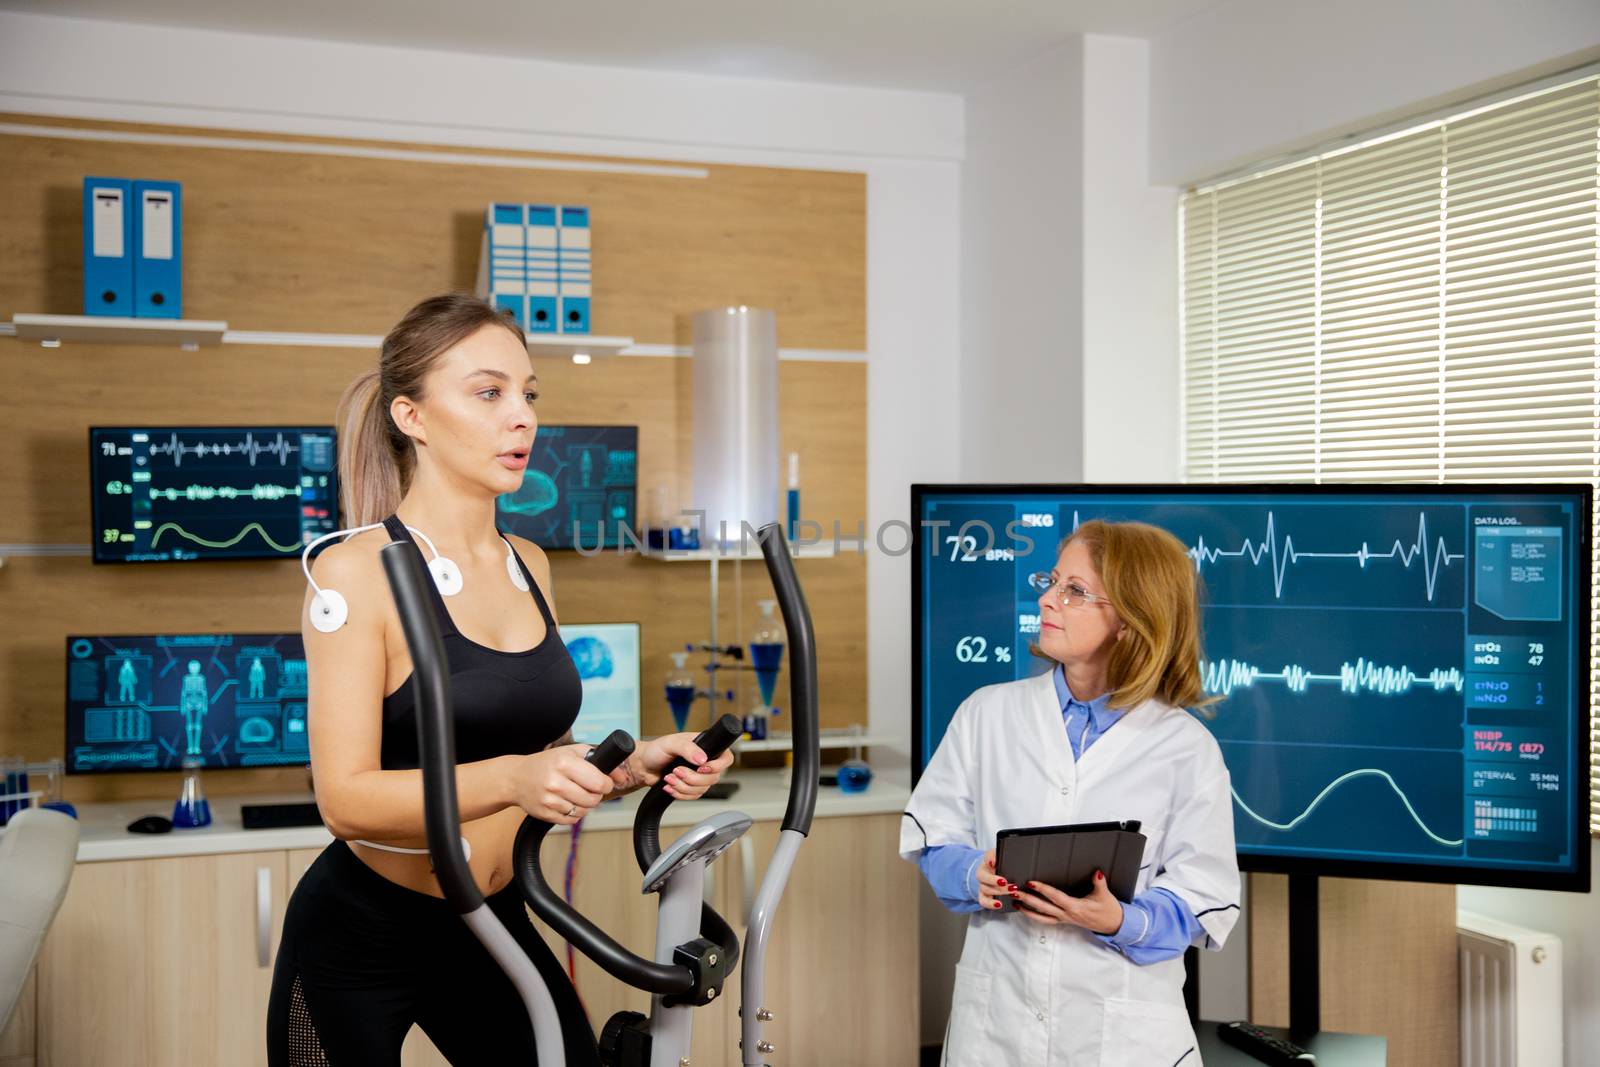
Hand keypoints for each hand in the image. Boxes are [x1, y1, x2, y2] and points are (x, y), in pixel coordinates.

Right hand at [513, 744, 614, 823]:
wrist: (516, 778)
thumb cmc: (548, 763)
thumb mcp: (573, 753)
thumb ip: (600, 761)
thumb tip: (622, 778)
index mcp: (564, 763)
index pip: (599, 783)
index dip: (606, 784)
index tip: (603, 782)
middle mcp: (556, 782)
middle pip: (593, 799)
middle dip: (596, 795)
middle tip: (588, 788)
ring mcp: (549, 800)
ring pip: (583, 812)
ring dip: (585, 805)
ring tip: (575, 794)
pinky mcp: (545, 814)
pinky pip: (571, 821)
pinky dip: (573, 814)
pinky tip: (566, 802)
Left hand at [617, 733, 734, 799]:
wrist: (644, 766)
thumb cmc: (656, 750)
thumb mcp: (671, 743)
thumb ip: (687, 748)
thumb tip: (702, 758)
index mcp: (705, 747)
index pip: (726, 758)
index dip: (717, 766)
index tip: (701, 768)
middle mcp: (704, 762)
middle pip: (713, 778)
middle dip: (692, 778)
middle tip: (676, 770)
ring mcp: (699, 776)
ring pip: (703, 789)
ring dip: (683, 786)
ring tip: (669, 777)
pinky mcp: (691, 788)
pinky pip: (693, 797)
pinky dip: (680, 793)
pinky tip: (670, 786)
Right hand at [975, 850, 1010, 910]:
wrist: (996, 873)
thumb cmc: (1000, 865)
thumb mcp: (1002, 856)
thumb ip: (998, 855)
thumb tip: (992, 860)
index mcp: (986, 862)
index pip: (987, 858)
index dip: (990, 860)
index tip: (994, 863)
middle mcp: (982, 874)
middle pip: (985, 878)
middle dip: (997, 881)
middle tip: (1011, 884)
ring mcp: (982, 886)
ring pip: (985, 890)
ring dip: (999, 892)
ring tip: (1012, 893)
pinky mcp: (984, 896)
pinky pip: (984, 902)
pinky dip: (990, 904)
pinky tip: (999, 905)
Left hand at [1010, 869, 1123, 934]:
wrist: (1113, 924)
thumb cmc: (1108, 910)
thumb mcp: (1105, 894)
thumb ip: (1099, 882)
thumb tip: (1097, 872)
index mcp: (1075, 907)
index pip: (1056, 897)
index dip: (1043, 890)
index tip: (1031, 883)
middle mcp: (1067, 914)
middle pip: (1043, 907)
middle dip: (1028, 900)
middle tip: (1014, 892)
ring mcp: (1065, 919)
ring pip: (1042, 916)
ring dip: (1027, 910)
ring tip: (1015, 902)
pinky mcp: (1064, 921)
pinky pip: (1046, 919)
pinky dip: (1035, 915)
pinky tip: (1026, 911)